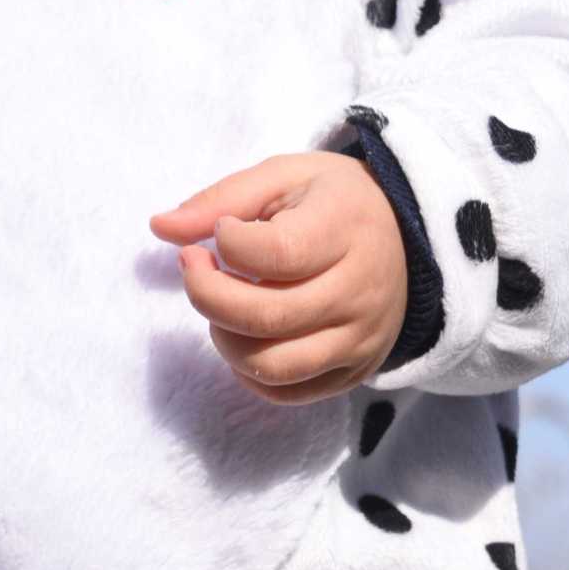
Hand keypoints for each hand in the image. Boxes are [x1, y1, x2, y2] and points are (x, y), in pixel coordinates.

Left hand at [149, 152, 407, 404]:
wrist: (409, 238)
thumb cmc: (332, 202)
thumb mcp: (284, 177)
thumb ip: (221, 199)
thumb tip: (159, 226)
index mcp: (346, 229)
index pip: (278, 254)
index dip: (228, 243)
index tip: (220, 231)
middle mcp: (360, 291)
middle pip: (267, 318)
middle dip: (207, 294)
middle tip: (194, 265)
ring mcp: (360, 339)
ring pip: (273, 366)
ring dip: (224, 338)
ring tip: (222, 303)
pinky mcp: (355, 372)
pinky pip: (288, 392)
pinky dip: (248, 372)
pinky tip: (244, 334)